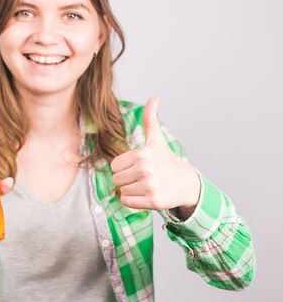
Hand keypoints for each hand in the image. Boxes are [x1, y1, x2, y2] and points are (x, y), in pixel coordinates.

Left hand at [110, 98, 199, 216]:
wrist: (187, 184)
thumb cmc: (166, 160)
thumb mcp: (156, 140)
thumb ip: (150, 120)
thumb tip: (153, 98)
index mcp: (143, 154)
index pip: (114, 166)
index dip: (123, 167)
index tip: (137, 166)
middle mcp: (146, 169)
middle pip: (116, 179)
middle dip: (126, 179)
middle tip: (142, 177)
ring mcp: (150, 186)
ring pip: (121, 191)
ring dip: (130, 190)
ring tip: (146, 185)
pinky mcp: (153, 201)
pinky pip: (127, 202)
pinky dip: (133, 201)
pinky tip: (146, 195)